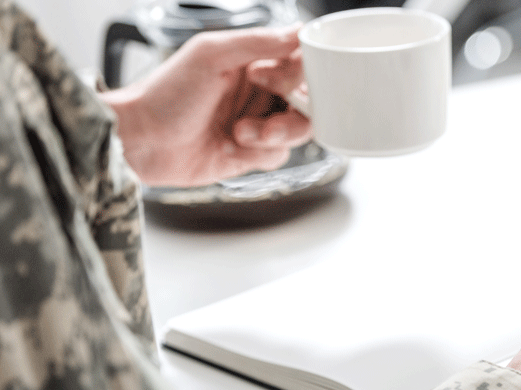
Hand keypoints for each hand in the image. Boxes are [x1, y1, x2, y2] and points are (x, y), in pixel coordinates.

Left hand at [99, 25, 311, 186]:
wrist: (141, 141)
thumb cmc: (165, 94)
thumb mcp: (210, 55)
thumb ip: (257, 41)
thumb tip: (299, 31)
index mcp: (252, 60)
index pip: (301, 61)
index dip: (298, 75)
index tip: (274, 81)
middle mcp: (259, 90)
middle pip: (309, 100)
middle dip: (293, 112)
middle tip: (267, 117)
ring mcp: (257, 122)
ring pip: (299, 130)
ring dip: (275, 135)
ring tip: (241, 133)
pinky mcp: (252, 153)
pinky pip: (279, 155)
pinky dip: (259, 154)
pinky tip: (230, 147)